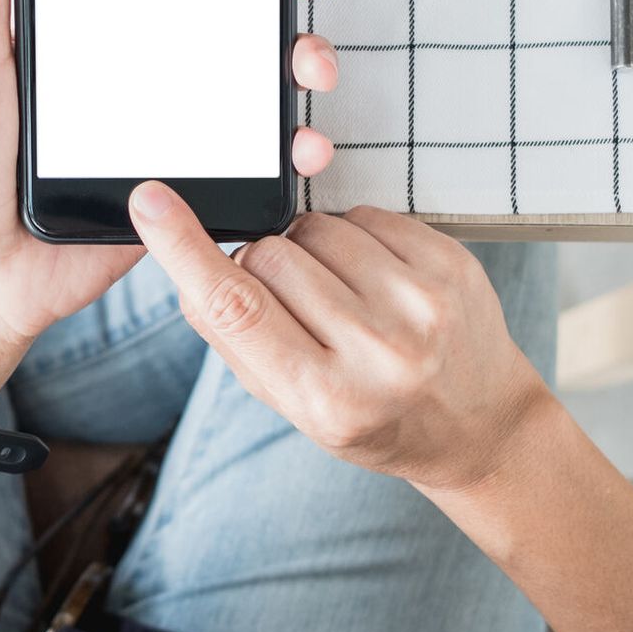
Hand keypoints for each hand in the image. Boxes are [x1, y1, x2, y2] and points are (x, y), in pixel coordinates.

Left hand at [0, 0, 342, 411]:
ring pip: (258, 86)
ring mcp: (172, 131)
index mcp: (97, 33)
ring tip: (309, 68)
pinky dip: (293, 151)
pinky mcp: (188, 189)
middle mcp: (144, 74)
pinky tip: (304, 146)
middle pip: (235, 18)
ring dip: (302, 66)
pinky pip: (254, 163)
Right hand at [127, 185, 548, 493]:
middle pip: (270, 257)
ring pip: (315, 229)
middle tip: (293, 303)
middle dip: (262, 266)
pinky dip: (354, 238)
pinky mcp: (451, 266)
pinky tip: (374, 280)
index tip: (151, 203)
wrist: (481, 428)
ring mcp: (421, 305)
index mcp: (326, 398)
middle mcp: (378, 353)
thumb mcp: (295, 408)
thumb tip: (189, 271)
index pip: (237, 308)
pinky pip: (365, 215)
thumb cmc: (376, 422)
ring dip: (310, 250)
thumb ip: (236, 344)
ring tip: (342, 296)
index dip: (184, 250)